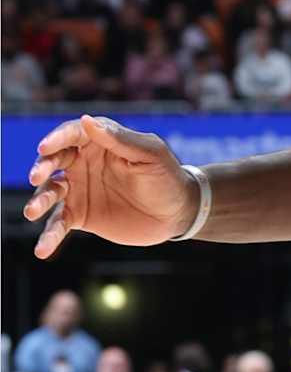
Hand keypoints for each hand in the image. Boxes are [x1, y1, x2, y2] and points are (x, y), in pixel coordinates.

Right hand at [24, 114, 200, 259]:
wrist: (177, 213)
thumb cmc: (167, 176)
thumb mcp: (150, 154)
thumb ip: (120, 139)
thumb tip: (88, 121)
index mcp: (98, 142)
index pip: (72, 135)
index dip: (57, 139)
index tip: (46, 147)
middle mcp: (82, 163)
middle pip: (53, 161)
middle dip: (42, 168)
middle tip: (37, 177)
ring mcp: (78, 190)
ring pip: (50, 192)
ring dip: (39, 201)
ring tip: (32, 212)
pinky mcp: (80, 215)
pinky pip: (59, 224)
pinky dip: (49, 236)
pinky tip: (42, 250)